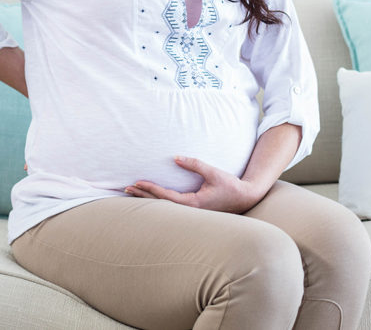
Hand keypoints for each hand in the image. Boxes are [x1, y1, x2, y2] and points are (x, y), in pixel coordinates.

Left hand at [125, 156, 266, 213]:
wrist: (244, 198)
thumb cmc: (230, 185)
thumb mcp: (213, 173)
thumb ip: (194, 165)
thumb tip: (176, 158)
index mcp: (194, 204)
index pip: (166, 197)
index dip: (150, 189)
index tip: (137, 182)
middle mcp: (190, 211)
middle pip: (160, 204)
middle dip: (143, 195)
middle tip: (127, 187)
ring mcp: (191, 213)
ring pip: (164, 207)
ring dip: (147, 199)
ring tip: (132, 192)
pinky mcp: (193, 211)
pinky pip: (170, 206)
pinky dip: (157, 200)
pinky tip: (148, 197)